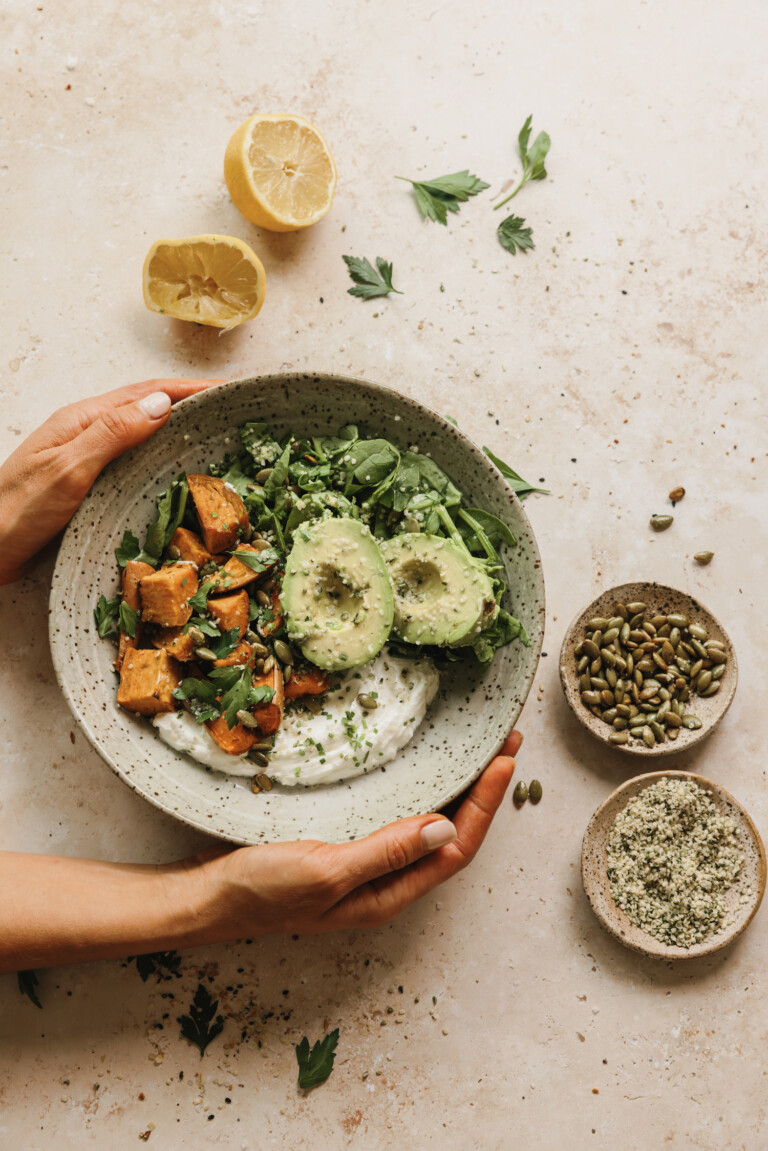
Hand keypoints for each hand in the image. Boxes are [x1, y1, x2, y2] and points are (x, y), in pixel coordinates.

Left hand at [0, 378, 221, 584]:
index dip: (190, 389)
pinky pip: (135, 465)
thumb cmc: (16, 512)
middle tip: (233, 412)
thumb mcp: (69, 469)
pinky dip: (162, 461)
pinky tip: (178, 475)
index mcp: (83, 420)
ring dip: (179, 432)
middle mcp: (87, 435)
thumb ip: (113, 434)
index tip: (230, 389)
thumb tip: (162, 403)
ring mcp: (88, 461)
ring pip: (143, 438)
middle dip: (191, 404)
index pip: (147, 393)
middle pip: (148, 409)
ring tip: (216, 438)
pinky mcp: (88, 488)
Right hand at [193, 731, 522, 939]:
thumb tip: (445, 826)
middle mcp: (386, 882)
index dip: (486, 804)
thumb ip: (385, 852)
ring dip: (456, 788)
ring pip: (426, 824)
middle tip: (506, 744)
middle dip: (483, 792)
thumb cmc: (260, 891)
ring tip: (479, 750)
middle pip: (450, 835)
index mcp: (389, 894)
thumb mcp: (325, 871)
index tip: (506, 759)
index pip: (456, 848)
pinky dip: (418, 788)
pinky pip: (396, 816)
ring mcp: (365, 865)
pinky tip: (419, 767)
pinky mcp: (344, 845)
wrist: (204, 898)